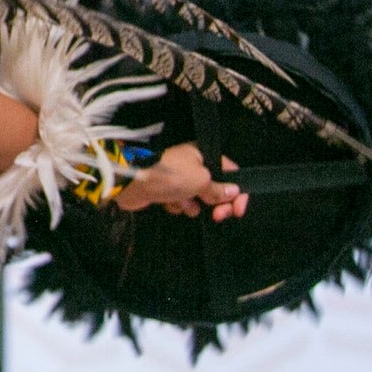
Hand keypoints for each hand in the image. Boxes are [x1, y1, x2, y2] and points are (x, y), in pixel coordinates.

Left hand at [113, 142, 249, 221]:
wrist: (134, 181)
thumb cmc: (171, 175)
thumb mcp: (201, 180)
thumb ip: (219, 189)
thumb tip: (234, 191)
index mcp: (203, 155)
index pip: (230, 173)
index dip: (237, 193)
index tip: (237, 212)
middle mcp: (192, 165)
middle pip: (215, 189)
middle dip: (216, 204)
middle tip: (216, 216)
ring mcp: (178, 179)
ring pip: (197, 199)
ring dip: (192, 204)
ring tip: (182, 201)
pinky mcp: (165, 191)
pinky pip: (180, 203)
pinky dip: (177, 205)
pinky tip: (168, 202)